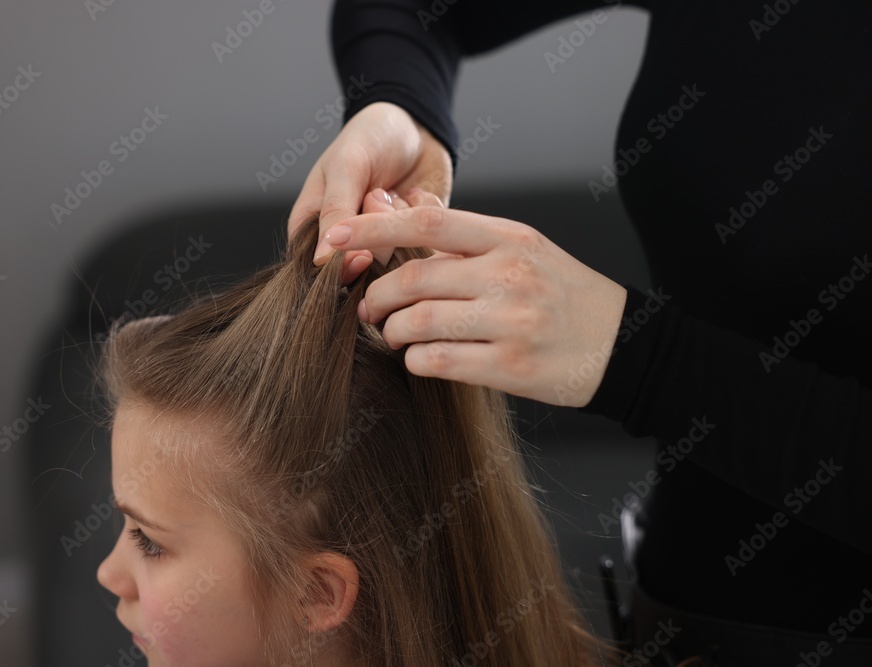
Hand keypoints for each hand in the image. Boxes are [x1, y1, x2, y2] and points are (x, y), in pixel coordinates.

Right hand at [287, 101, 452, 284]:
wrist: (415, 125)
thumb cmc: (370, 138)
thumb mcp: (346, 166)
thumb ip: (334, 213)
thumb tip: (322, 260)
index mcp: (312, 230)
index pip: (320, 272)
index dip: (344, 265)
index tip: (364, 252)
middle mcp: (346, 244)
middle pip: (361, 269)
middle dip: (376, 230)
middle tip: (377, 193)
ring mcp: (382, 246)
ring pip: (394, 260)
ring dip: (399, 219)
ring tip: (394, 190)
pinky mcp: (414, 242)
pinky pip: (424, 248)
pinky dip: (423, 217)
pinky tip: (415, 195)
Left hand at [322, 199, 627, 406]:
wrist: (622, 344)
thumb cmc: (561, 292)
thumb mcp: (521, 248)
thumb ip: (460, 231)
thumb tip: (398, 205)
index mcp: (510, 238)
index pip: (427, 222)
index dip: (373, 227)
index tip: (334, 236)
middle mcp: (510, 274)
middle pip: (414, 277)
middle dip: (375, 296)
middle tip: (367, 308)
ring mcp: (512, 322)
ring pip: (420, 322)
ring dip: (392, 331)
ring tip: (392, 334)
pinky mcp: (512, 366)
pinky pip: (439, 361)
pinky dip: (415, 360)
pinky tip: (418, 357)